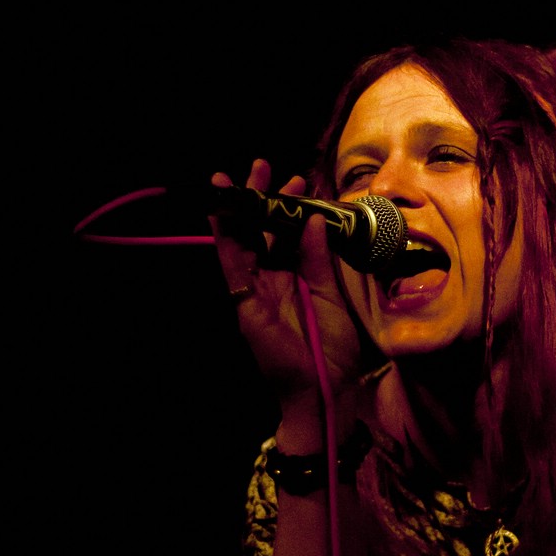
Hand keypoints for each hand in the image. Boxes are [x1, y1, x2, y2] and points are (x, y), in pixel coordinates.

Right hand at [208, 159, 363, 445]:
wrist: (324, 389)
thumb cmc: (333, 352)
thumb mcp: (332, 297)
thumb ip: (320, 259)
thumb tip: (316, 220)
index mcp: (298, 280)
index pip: (290, 236)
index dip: (291, 209)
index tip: (300, 182)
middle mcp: (274, 282)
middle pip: (263, 232)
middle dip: (262, 199)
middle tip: (264, 167)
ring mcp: (257, 292)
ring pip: (243, 242)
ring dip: (240, 210)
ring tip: (241, 177)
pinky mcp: (245, 304)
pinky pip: (231, 264)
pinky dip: (225, 236)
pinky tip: (221, 210)